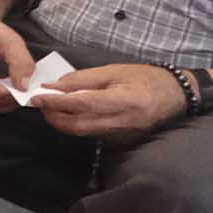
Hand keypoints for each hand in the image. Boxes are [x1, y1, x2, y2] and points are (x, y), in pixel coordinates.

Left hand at [32, 62, 189, 141]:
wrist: (176, 95)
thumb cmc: (146, 78)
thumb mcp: (114, 71)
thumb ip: (82, 79)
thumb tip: (54, 86)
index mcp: (124, 101)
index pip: (82, 104)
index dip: (56, 102)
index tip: (36, 97)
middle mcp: (123, 122)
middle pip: (78, 126)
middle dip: (53, 116)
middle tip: (40, 103)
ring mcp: (123, 135)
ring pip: (83, 132)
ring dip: (63, 122)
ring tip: (52, 107)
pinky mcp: (122, 141)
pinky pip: (93, 134)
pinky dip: (78, 125)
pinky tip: (72, 113)